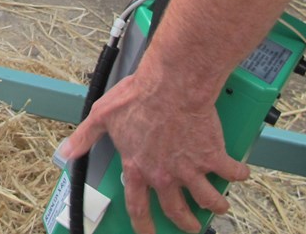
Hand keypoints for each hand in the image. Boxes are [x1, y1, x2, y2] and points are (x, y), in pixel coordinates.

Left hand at [60, 71, 249, 233]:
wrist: (171, 85)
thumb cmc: (138, 97)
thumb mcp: (102, 116)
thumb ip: (85, 137)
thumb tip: (66, 151)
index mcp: (139, 168)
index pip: (137, 206)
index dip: (143, 225)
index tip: (148, 233)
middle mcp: (164, 175)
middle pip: (176, 210)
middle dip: (185, 222)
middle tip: (191, 225)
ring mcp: (190, 169)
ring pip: (208, 199)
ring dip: (215, 204)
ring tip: (219, 205)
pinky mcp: (213, 156)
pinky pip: (231, 173)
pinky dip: (238, 175)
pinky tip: (240, 173)